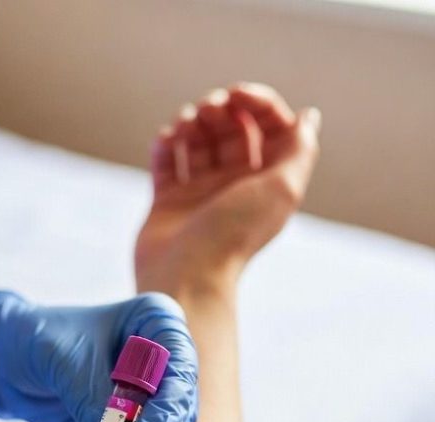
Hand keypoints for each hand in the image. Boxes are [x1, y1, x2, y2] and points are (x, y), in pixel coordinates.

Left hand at [0, 291, 197, 421]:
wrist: (3, 357)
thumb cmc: (33, 337)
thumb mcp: (60, 359)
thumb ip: (91, 395)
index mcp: (154, 320)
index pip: (181, 362)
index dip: (171, 402)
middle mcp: (161, 354)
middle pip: (181, 402)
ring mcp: (150, 389)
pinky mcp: (132, 419)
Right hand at [136, 83, 320, 295]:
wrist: (186, 274)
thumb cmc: (233, 234)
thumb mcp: (282, 188)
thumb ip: (300, 149)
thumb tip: (308, 117)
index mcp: (265, 180)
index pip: (267, 126)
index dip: (256, 103)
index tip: (236, 95)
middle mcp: (233, 185)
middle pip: (230, 129)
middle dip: (220, 109)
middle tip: (208, 109)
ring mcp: (198, 193)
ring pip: (197, 141)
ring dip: (191, 122)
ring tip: (184, 126)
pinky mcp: (167, 202)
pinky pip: (165, 162)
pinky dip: (165, 144)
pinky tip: (166, 140)